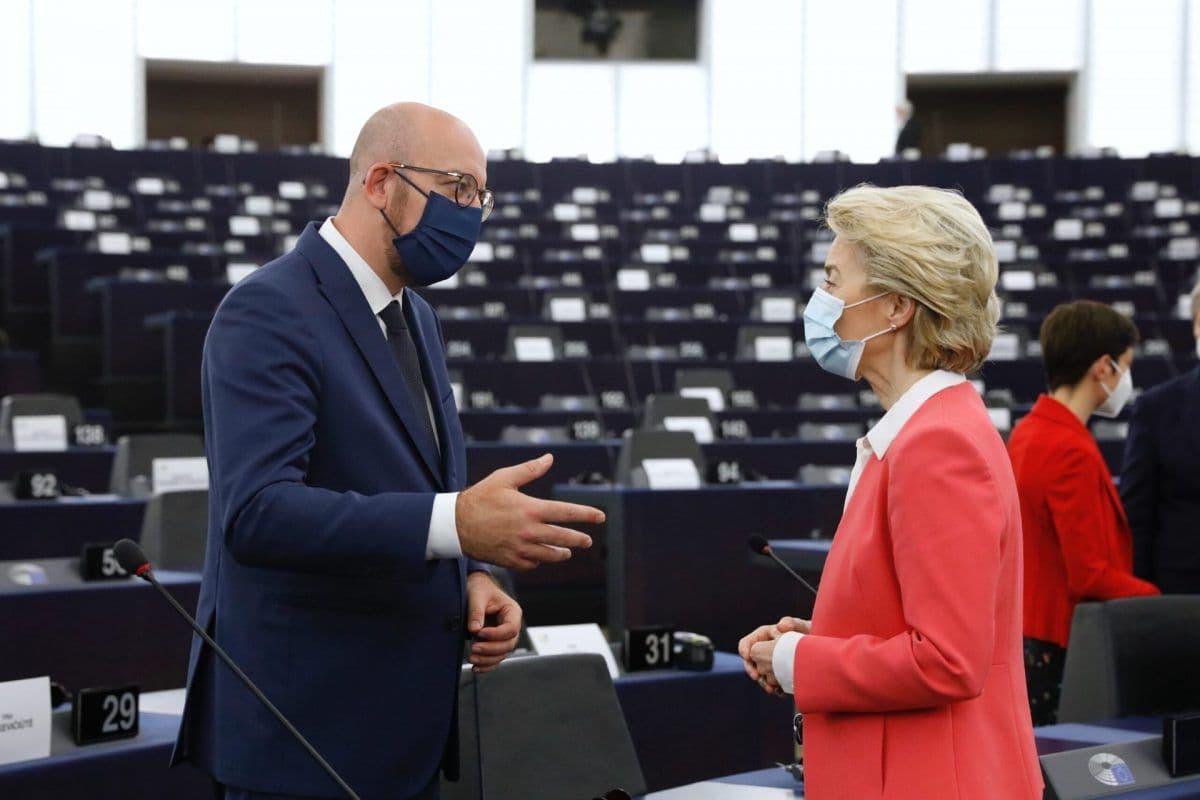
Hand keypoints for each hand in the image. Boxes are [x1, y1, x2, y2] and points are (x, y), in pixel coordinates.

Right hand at [456, 454, 604, 570]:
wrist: (455, 525)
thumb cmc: (479, 498)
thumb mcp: (504, 478)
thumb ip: (530, 469)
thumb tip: (549, 458)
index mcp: (530, 509)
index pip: (566, 512)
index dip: (586, 514)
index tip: (600, 516)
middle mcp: (529, 531)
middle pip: (563, 538)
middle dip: (578, 539)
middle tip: (587, 540)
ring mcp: (520, 548)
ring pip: (550, 555)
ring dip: (562, 553)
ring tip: (567, 551)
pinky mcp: (511, 560)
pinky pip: (532, 563)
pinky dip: (539, 560)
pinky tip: (541, 555)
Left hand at [465, 572, 521, 672]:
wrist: (476, 589)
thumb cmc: (479, 588)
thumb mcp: (477, 596)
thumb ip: (476, 612)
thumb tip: (475, 630)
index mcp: (512, 611)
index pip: (511, 628)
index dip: (496, 634)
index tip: (479, 633)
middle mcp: (512, 625)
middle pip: (509, 644)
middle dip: (491, 649)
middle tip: (473, 649)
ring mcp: (504, 636)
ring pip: (503, 653)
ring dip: (488, 659)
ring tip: (472, 658)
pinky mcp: (496, 643)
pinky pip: (496, 658)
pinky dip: (487, 665)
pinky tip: (477, 668)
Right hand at [738, 616, 811, 695]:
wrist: (823, 649)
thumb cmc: (810, 633)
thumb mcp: (802, 627)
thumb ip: (792, 623)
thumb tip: (781, 625)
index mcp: (765, 636)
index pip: (747, 643)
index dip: (744, 649)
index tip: (747, 657)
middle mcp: (766, 651)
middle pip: (751, 662)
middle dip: (753, 670)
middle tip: (757, 677)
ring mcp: (772, 665)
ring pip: (761, 676)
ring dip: (764, 683)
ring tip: (772, 688)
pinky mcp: (780, 676)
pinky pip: (772, 685)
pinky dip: (776, 689)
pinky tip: (782, 692)